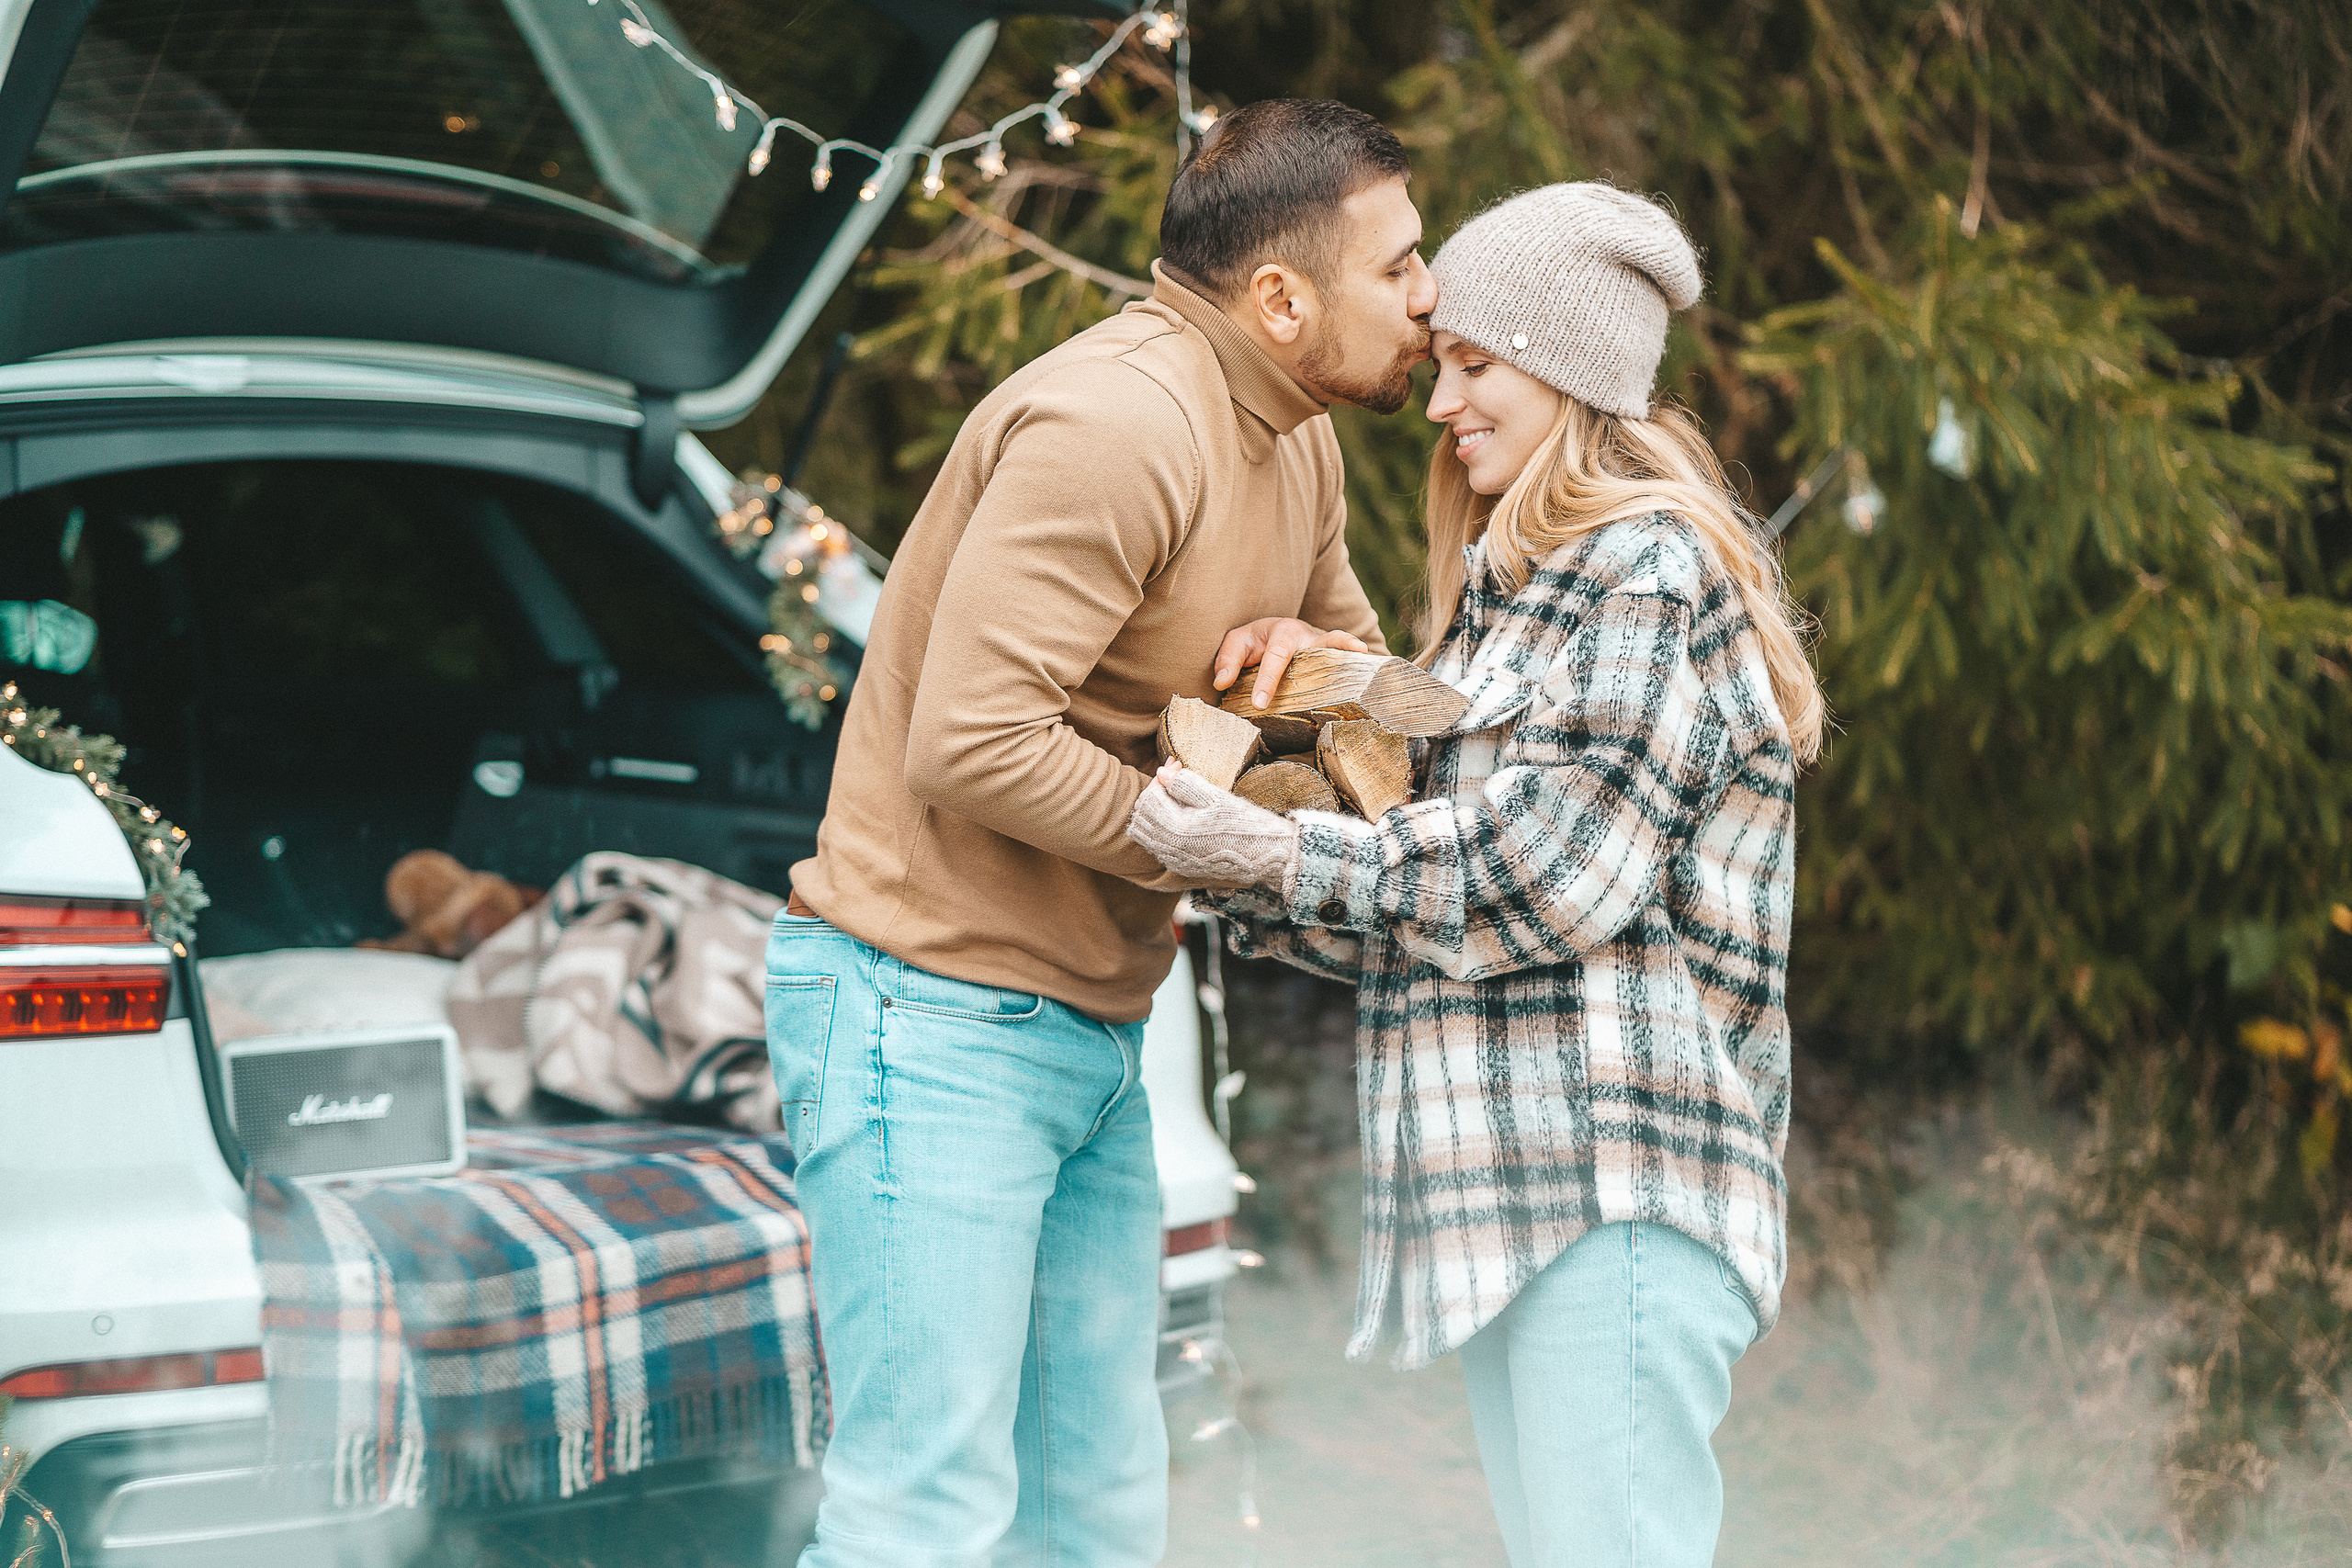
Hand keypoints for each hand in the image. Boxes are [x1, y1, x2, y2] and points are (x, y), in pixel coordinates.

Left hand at [1127, 765, 1301, 890]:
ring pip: (1143, 834)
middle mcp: (1169, 849)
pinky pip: (1155, 846)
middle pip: (1140, 816)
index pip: (1148, 798)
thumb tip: (1161, 772)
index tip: (1178, 767)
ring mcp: (1173, 861)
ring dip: (1154, 813)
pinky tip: (1181, 818)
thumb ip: (1185, 783)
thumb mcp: (1217, 797)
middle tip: (1175, 782)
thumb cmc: (1246, 824)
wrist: (1267, 857)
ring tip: (1177, 799)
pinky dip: (1160, 830)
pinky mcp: (1180, 867)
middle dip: (1154, 795)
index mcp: (1176, 830)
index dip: (1161, 779)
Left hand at [1211, 619, 1369, 709]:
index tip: (1260, 704)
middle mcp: (1309, 637)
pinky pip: (1348, 663)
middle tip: (1352, 651)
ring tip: (1369, 657)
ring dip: (1355, 652)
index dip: (1268, 679)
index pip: (1276, 655)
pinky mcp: (1333, 660)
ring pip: (1342, 647)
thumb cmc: (1255, 642)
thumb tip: (1222, 682)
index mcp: (1282, 632)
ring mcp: (1324, 648)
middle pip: (1324, 641)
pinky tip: (1376, 681)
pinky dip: (1361, 667)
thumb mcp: (1237, 644)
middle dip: (1336, 646)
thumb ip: (1228, 660)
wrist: (1273, 634)